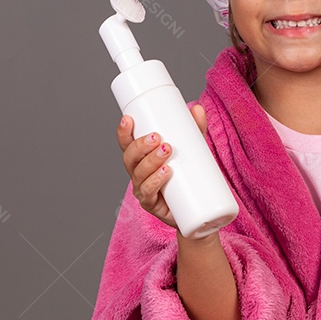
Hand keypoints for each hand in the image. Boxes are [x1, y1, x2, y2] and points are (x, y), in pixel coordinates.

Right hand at [116, 103, 208, 232]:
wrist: (196, 210)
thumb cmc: (187, 177)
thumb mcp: (192, 150)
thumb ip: (194, 130)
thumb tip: (197, 108)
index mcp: (141, 159)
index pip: (127, 144)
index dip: (123, 132)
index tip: (128, 119)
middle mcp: (137, 174)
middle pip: (130, 158)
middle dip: (141, 146)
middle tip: (158, 137)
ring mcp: (143, 190)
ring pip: (139, 175)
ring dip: (150, 161)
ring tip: (167, 151)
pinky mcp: (153, 205)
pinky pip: (148, 193)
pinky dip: (155, 182)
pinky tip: (165, 173)